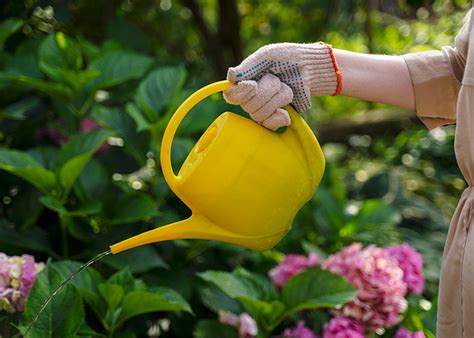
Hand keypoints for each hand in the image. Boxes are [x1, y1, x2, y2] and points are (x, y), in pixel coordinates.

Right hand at [223, 42, 341, 129]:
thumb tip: (230, 76)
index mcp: (244, 82)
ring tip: (286, 88)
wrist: (310, 69)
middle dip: (267, 91)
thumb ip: (249, 66)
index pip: (231, 95)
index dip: (240, 93)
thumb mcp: (267, 55)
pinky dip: (280, 116)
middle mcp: (250, 98)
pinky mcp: (275, 119)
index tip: (253, 85)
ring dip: (277, 99)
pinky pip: (269, 125)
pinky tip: (286, 108)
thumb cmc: (288, 57)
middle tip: (278, 80)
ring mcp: (263, 109)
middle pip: (247, 106)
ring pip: (259, 115)